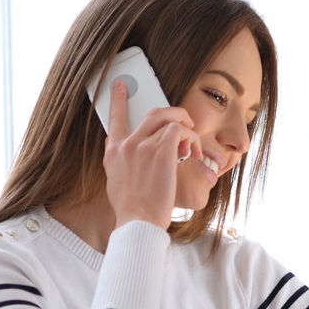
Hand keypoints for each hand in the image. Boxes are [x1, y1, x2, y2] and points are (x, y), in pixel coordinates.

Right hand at [103, 79, 200, 229]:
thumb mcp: (115, 183)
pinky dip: (191, 139)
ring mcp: (142, 145)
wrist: (138, 222)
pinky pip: (180, 131)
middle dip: (173, 112)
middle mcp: (126, 144)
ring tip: (193, 144)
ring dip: (187, 128)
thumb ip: (118, 164)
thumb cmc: (132, 210)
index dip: (119, 100)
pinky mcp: (160, 150)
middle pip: (152, 113)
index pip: (115, 119)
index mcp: (113, 152)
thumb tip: (119, 152)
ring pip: (169, 118)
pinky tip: (195, 154)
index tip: (121, 87)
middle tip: (184, 121)